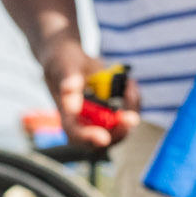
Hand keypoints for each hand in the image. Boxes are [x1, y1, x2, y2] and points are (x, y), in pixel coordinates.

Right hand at [39, 37, 131, 153]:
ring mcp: (100, 118)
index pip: (76, 133)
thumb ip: (67, 77)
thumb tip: (70, 88)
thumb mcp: (63, 65)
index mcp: (67, 116)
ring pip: (121, 128)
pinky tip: (130, 84)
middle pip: (104, 138)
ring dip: (131, 110)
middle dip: (120, 130)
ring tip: (129, 86)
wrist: (70, 58)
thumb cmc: (62, 61)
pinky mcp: (113, 111)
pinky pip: (129, 114)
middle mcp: (84, 122)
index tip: (103, 138)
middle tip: (131, 117)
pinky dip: (133, 101)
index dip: (89, 138)